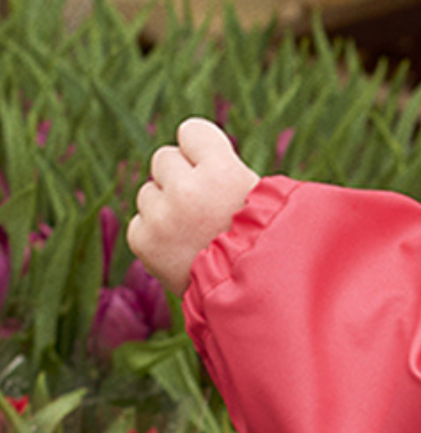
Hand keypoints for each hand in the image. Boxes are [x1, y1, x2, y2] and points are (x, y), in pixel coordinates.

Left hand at [127, 118, 258, 295]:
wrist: (255, 301)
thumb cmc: (268, 245)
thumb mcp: (264, 197)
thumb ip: (223, 166)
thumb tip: (187, 140)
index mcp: (222, 172)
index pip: (190, 131)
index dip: (203, 152)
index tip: (215, 173)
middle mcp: (186, 191)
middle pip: (164, 159)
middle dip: (181, 179)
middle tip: (207, 209)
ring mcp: (161, 218)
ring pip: (148, 191)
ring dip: (166, 207)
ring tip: (196, 234)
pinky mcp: (142, 241)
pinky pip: (139, 222)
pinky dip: (156, 235)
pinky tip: (181, 250)